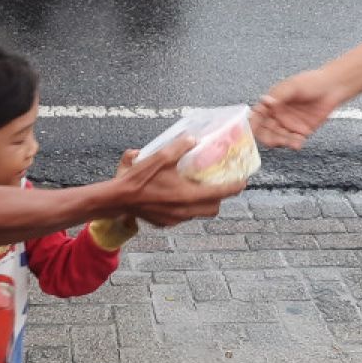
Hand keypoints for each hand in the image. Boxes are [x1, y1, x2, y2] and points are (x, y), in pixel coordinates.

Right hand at [117, 138, 244, 226]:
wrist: (118, 199)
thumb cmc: (138, 179)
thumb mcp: (159, 157)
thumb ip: (178, 147)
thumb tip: (192, 139)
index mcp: (187, 195)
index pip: (220, 193)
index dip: (235, 187)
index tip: (243, 181)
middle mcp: (184, 211)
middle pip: (213, 209)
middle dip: (220, 198)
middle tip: (220, 185)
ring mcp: (175, 220)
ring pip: (198, 214)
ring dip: (202, 203)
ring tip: (197, 189)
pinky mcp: (165, 223)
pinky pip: (183, 216)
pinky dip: (186, 207)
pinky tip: (176, 196)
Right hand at [251, 68, 345, 148]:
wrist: (333, 88)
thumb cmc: (312, 82)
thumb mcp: (293, 86)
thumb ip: (279, 95)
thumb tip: (265, 101)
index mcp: (272, 102)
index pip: (257, 115)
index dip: (253, 123)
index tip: (252, 130)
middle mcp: (278, 115)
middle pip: (265, 131)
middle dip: (267, 137)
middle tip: (273, 140)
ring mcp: (288, 124)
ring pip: (278, 138)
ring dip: (282, 141)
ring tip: (291, 141)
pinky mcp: (300, 131)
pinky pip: (293, 141)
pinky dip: (293, 143)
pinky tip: (298, 142)